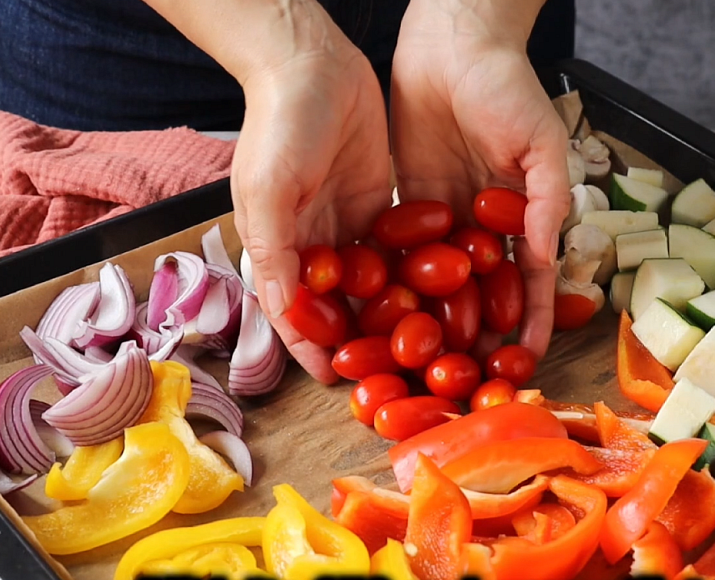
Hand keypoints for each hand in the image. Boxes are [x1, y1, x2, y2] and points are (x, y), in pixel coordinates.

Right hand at [232, 11, 391, 383]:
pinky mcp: (382, 209)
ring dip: (394, 315)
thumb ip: (274, 250)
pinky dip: (418, 277)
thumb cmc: (280, 124)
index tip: (332, 379)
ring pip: (373, 285)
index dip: (309, 346)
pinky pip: (401, 252)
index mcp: (277, 248)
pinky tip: (445, 301)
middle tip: (391, 371)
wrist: (315, 65)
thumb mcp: (268, 188)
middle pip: (337, 306)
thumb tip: (283, 310)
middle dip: (360, 340)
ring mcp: (349, 229)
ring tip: (427, 346)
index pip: (293, 312)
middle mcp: (312, 246)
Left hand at [390, 0, 569, 357]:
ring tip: (416, 364)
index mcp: (522, 217)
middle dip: (478, 336)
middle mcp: (483, 227)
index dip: (532, 322)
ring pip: (438, 284)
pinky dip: (392, 286)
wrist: (451, 44)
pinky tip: (378, 318)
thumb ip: (545, 197)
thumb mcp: (540, 140)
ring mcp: (444, 220)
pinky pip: (399, 254)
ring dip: (431, 323)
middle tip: (466, 380)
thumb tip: (546, 255)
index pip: (530, 282)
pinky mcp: (405, 206)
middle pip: (482, 294)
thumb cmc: (507, 86)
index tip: (526, 363)